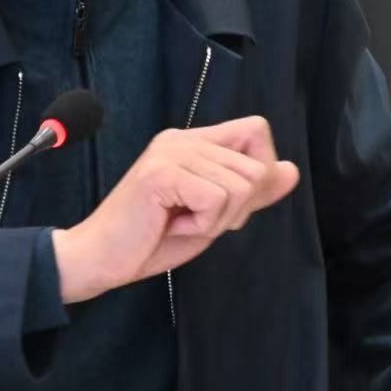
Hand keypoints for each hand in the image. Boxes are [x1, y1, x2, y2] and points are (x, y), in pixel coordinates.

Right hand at [51, 116, 299, 303]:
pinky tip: (171, 225)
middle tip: (194, 218)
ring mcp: (171, 152)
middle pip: (256, 165)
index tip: (225, 202)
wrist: (100, 259)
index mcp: (193, 142)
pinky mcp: (161, 173)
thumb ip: (250, 192)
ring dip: (217, 219)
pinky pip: (217, 199)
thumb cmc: (151, 239)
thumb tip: (290, 171)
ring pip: (240, 185)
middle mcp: (182, 138)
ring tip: (180, 221)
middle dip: (236, 208)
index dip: (259, 170)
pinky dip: (202, 225)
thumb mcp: (213, 215)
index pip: (256, 130)